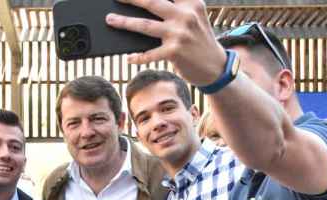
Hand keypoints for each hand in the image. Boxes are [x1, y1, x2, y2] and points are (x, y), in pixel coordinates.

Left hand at [105, 0, 227, 86]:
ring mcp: (179, 34)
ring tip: (110, 19)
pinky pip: (149, 54)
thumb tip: (146, 6)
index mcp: (191, 3)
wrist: (216, 67)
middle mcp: (185, 15)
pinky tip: (129, 58)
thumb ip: (178, 8)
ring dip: (124, 22)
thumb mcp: (196, 17)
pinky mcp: (174, 52)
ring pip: (145, 25)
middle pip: (152, 2)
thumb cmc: (201, 40)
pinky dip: (138, 57)